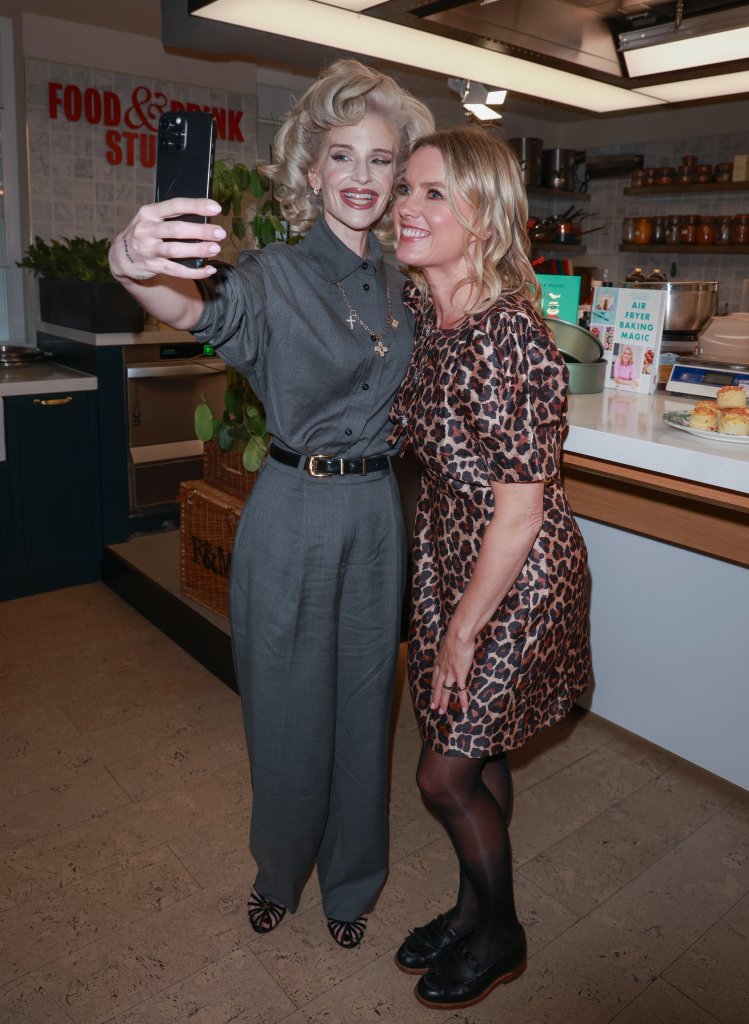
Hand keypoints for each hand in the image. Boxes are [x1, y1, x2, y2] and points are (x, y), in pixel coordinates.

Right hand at [109, 198, 225, 281]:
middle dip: (200, 231)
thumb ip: (172, 216)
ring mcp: (148, 250)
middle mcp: (146, 230)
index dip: (196, 206)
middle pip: (176, 230)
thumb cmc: (145, 232)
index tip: (216, 207)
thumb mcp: (151, 218)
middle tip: (220, 232)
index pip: (175, 205)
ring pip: (175, 250)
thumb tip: (204, 215)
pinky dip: (194, 272)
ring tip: (215, 248)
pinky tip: (209, 270)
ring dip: (198, 250)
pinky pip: (176, 271)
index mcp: (148, 213)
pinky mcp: (152, 267)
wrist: (120, 255)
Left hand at [430, 628, 473, 715]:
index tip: (432, 691)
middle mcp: (442, 669)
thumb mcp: (448, 641)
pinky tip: (464, 709)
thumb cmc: (455, 634)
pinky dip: (462, 701)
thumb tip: (450, 643)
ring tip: (441, 712)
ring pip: (445, 691)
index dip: (433, 685)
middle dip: (435, 698)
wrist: (458, 634)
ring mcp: (450, 673)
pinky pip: (461, 690)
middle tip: (433, 708)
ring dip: (443, 702)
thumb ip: (448, 646)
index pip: (435, 676)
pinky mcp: (460, 674)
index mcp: (440, 661)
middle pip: (437, 686)